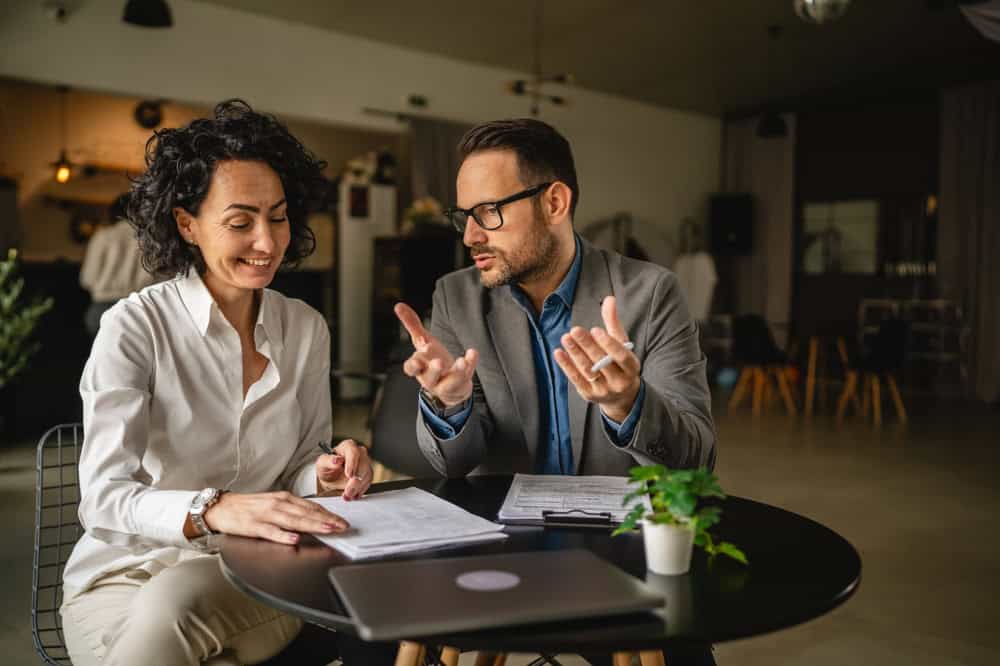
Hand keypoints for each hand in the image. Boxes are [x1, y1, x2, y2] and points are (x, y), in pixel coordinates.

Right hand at [200, 491, 348, 545]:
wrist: (221, 507)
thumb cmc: (249, 507)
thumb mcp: (274, 504)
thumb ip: (292, 511)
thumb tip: (314, 518)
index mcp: (284, 498)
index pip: (311, 507)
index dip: (328, 514)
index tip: (343, 521)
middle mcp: (277, 504)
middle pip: (306, 513)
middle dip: (327, 520)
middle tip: (343, 527)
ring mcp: (265, 515)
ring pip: (293, 521)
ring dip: (312, 525)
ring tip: (328, 529)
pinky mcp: (253, 526)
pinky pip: (270, 531)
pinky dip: (283, 535)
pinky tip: (294, 539)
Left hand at [316, 438, 372, 499]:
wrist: (330, 476)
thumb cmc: (327, 466)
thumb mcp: (322, 463)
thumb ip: (328, 461)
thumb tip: (336, 460)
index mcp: (348, 446)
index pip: (354, 452)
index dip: (352, 464)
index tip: (349, 475)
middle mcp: (359, 453)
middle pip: (363, 465)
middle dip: (355, 481)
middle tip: (347, 491)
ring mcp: (365, 463)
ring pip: (367, 475)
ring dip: (357, 488)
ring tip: (347, 495)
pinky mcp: (367, 473)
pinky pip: (368, 482)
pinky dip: (360, 490)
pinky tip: (353, 495)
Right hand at [394, 302, 477, 406]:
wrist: (450, 384)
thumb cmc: (432, 359)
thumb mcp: (422, 341)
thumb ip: (412, 325)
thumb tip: (398, 305)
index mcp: (419, 368)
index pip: (411, 369)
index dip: (413, 365)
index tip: (419, 357)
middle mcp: (431, 378)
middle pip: (430, 377)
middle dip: (434, 370)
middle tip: (438, 362)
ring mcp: (447, 383)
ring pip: (450, 383)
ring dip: (456, 372)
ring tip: (461, 361)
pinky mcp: (462, 384)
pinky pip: (467, 376)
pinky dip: (470, 364)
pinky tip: (472, 352)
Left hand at [553, 296, 640, 422]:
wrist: (620, 396)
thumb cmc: (620, 362)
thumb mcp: (621, 343)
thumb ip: (613, 322)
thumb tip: (609, 299)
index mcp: (632, 367)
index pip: (621, 356)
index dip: (608, 343)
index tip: (595, 329)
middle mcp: (620, 381)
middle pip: (602, 362)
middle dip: (587, 346)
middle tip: (575, 330)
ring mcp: (604, 390)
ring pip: (588, 370)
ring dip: (575, 354)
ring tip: (565, 338)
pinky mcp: (589, 395)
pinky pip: (576, 379)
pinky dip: (567, 366)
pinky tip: (559, 353)